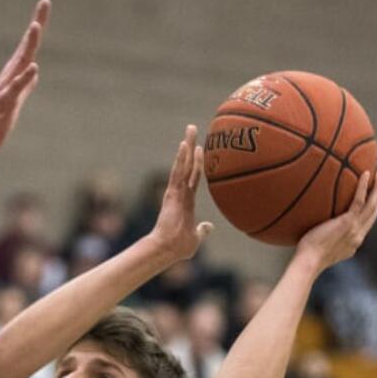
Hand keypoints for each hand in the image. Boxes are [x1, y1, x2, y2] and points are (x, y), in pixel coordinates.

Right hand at [0, 0, 48, 159]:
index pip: (27, 47)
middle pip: (25, 48)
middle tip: (44, 2)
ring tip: (35, 27)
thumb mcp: (16, 100)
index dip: (37, 27)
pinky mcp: (3, 107)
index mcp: (13, 76)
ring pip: (18, 64)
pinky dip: (23, 79)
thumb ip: (26, 86)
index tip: (44, 4)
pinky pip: (14, 90)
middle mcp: (8, 78)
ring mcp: (5, 90)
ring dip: (27, 45)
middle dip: (35, 26)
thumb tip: (34, 74)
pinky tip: (33, 68)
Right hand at [147, 125, 213, 259]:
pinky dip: (182, 158)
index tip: (199, 148)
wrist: (167, 249)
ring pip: (183, 164)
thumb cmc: (179, 247)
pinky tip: (185, 144)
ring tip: (191, 128)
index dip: (196, 162)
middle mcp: (180, 192)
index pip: (193, 176)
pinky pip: (179, 172)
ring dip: (187, 145)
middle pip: (187, 164)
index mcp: (186, 200)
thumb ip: (201, 230)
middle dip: (190, 146)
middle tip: (192, 128)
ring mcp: (176, 191)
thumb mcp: (195, 237)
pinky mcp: (172, 193)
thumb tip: (209, 227)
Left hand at [294, 170, 376, 272]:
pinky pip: (359, 200)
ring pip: (372, 205)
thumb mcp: (319, 248)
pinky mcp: (348, 222)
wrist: (309, 262)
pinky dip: (363, 186)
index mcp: (353, 242)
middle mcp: (358, 235)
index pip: (366, 224)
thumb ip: (321, 237)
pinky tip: (365, 173)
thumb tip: (312, 228)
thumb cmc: (306, 257)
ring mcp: (355, 229)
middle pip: (374, 212)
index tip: (371, 198)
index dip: (371, 210)